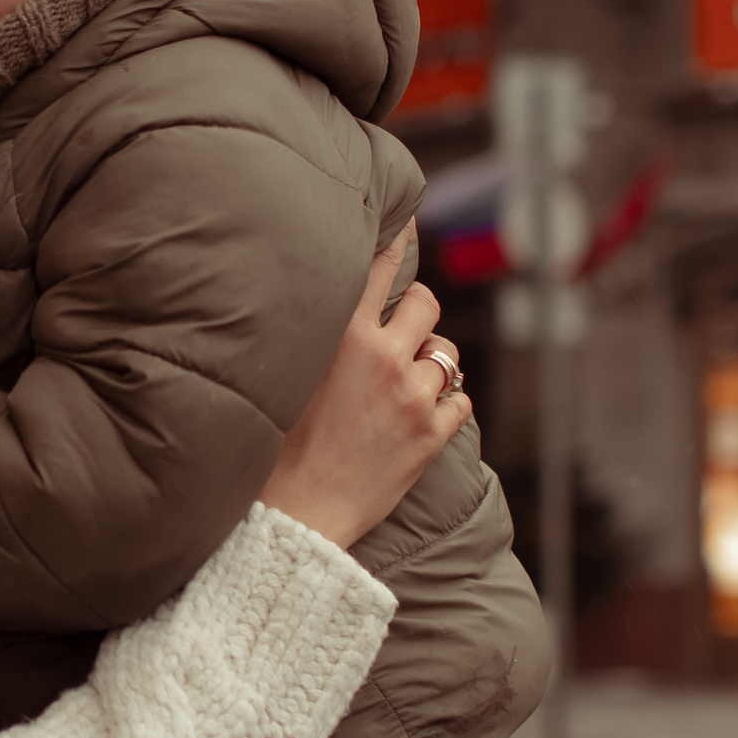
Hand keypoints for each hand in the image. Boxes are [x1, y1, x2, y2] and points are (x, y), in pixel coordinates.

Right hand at [258, 246, 471, 549]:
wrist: (295, 517)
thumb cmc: (276, 449)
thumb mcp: (289, 377)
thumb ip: (319, 340)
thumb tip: (337, 312)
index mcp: (343, 337)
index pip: (380, 270)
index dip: (397, 240)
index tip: (407, 219)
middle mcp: (384, 359)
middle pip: (426, 305)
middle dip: (418, 310)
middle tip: (405, 325)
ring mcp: (413, 397)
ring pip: (447, 355)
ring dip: (433, 361)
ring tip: (410, 379)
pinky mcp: (432, 436)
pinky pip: (461, 401)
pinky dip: (448, 403)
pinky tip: (424, 413)